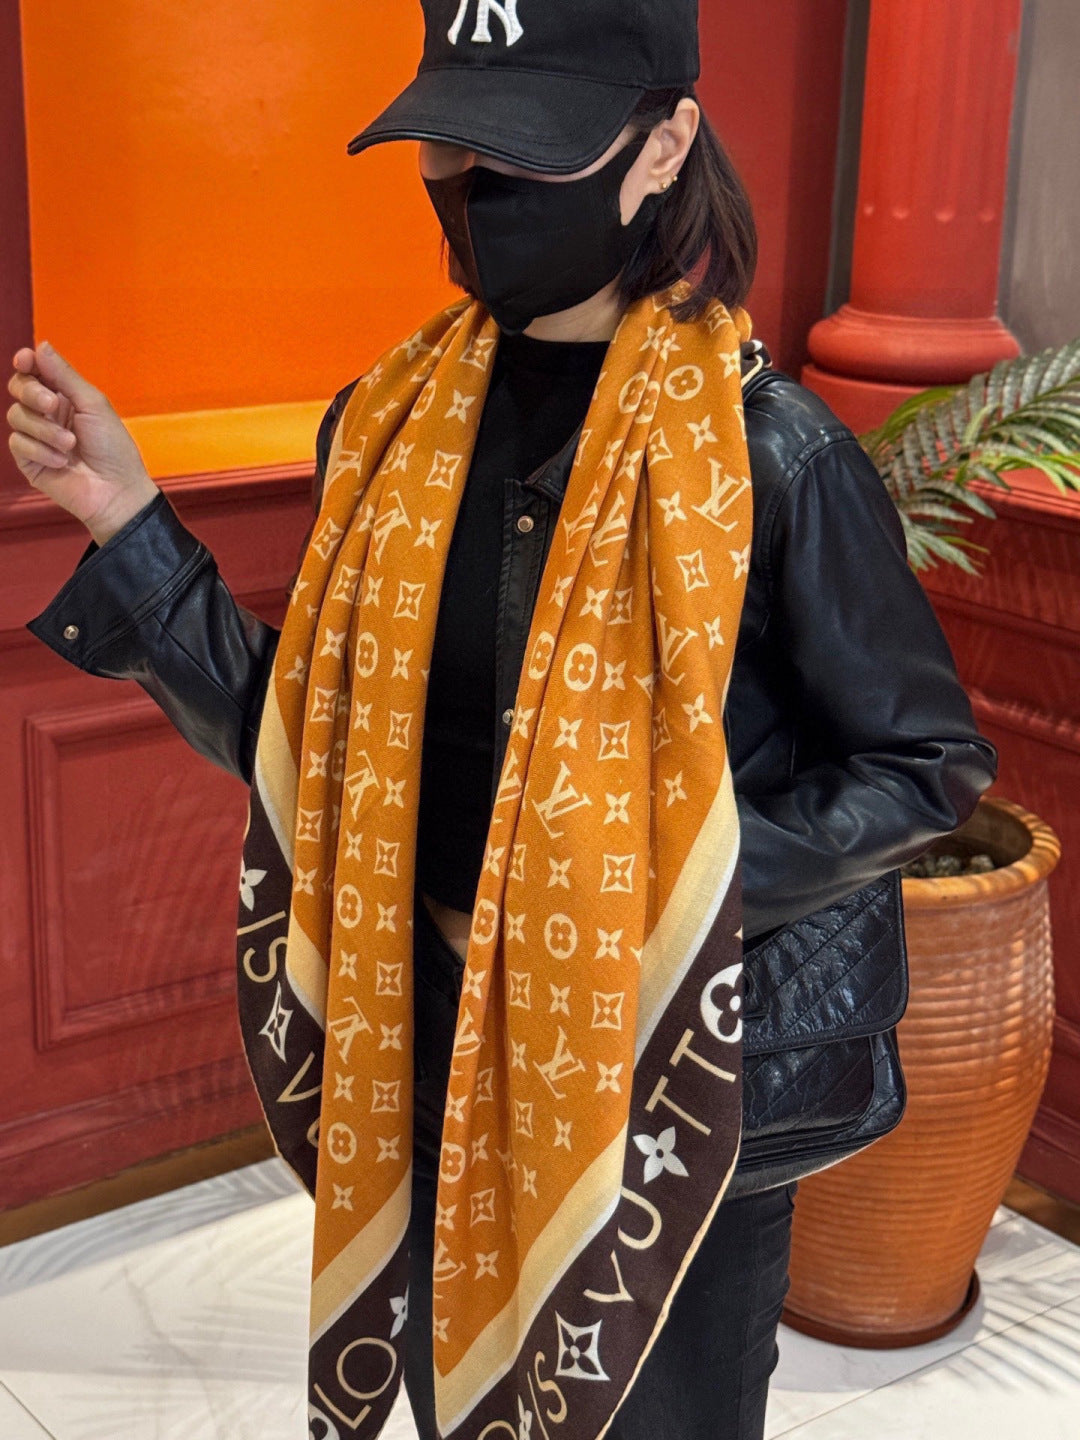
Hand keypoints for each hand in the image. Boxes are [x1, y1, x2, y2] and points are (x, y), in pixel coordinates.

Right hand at [7, 340, 159, 545]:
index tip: (25, 360)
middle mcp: (47, 414)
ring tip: (70, 444)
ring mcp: (36, 437)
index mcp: (64, 397)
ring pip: (16, 416)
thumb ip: (64, 376)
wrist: (117, 490)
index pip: (34, 372)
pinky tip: (61, 461)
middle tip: (52, 405)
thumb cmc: (113, 448)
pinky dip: (40, 450)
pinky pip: (18, 443)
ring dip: (44, 429)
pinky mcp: (29, 460)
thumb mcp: (92, 404)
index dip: (25, 362)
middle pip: (19, 388)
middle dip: (31, 393)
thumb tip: (41, 346)